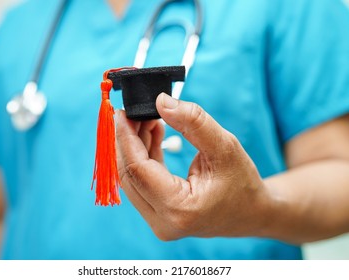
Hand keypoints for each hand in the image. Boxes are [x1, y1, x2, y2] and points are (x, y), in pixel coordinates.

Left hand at [116, 93, 271, 240]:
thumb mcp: (224, 146)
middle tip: (133, 112)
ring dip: (135, 146)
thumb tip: (160, 101)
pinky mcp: (158, 215)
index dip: (126, 137)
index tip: (121, 112)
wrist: (252, 213)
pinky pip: (141, 182)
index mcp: (179, 209)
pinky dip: (144, 157)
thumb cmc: (243, 183)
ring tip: (147, 118)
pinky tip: (152, 134)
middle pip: (129, 174)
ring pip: (132, 178)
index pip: (138, 169)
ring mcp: (158, 222)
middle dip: (127, 139)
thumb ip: (193, 121)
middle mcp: (163, 222)